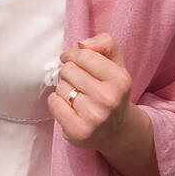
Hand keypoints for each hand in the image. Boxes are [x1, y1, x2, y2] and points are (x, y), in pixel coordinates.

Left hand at [49, 33, 154, 175]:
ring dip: (65, 89)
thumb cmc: (112, 91)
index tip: (70, 58)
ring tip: (78, 96)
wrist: (118, 130)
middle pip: (68, 70)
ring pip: (60, 87)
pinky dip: (57, 102)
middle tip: (78, 82)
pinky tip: (69, 107)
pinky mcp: (78, 131)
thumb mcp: (116, 64)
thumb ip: (105, 44)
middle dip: (69, 73)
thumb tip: (82, 44)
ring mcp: (93, 117)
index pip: (83, 56)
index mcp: (120, 80)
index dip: (72, 55)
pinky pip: (53, 103)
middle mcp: (108, 99)